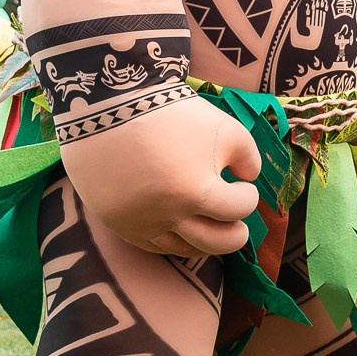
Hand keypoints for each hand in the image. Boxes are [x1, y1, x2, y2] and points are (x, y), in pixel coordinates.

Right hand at [59, 99, 262, 257]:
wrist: (107, 107)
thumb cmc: (172, 113)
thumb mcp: (224, 127)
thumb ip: (248, 158)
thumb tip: (247, 179)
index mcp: (198, 192)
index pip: (239, 209)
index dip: (248, 196)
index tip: (243, 184)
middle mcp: (169, 216)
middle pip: (217, 243)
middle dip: (235, 234)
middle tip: (238, 225)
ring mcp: (141, 223)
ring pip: (183, 249)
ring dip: (205, 240)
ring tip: (211, 227)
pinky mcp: (118, 222)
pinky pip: (152, 246)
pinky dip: (173, 240)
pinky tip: (181, 227)